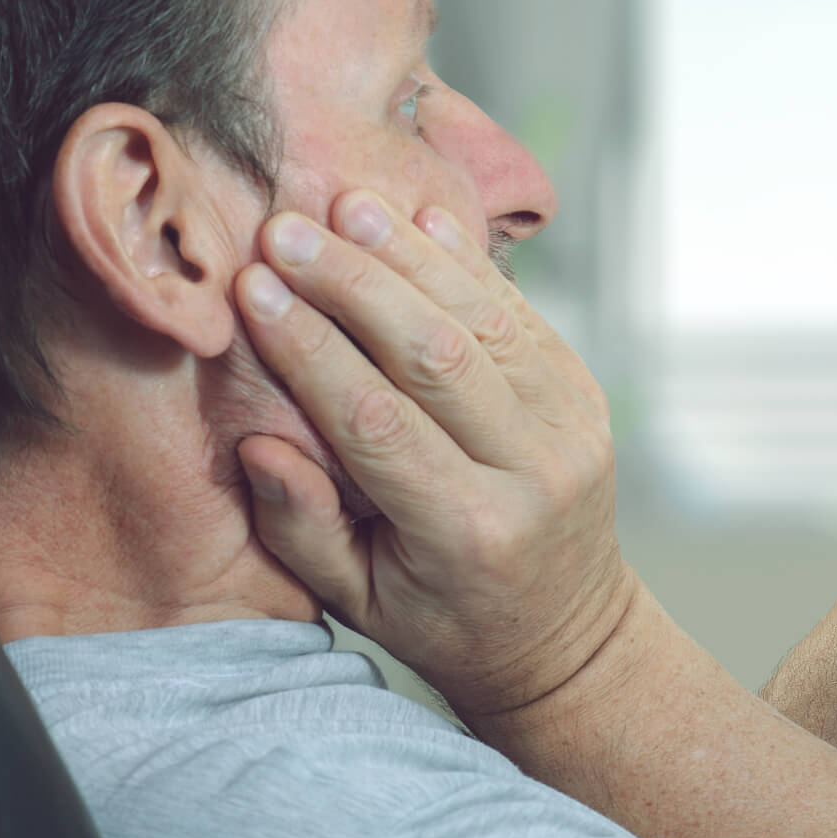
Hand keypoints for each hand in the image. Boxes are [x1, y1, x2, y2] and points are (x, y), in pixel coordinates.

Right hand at [230, 190, 634, 722]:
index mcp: (468, 532)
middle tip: (285, 230)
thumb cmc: (442, 620)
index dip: (311, 349)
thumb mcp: (359, 602)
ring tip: (344, 206)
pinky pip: (519, 316)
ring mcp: (570, 428)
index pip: (375, 420)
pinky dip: (466, 263)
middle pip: (432, 354)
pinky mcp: (583, 395)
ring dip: (409, 256)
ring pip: (482, 320)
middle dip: (352, 284)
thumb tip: (259, 440)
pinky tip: (415, 217)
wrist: (563, 632)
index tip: (252, 289)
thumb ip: (303, 526)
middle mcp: (531, 474)